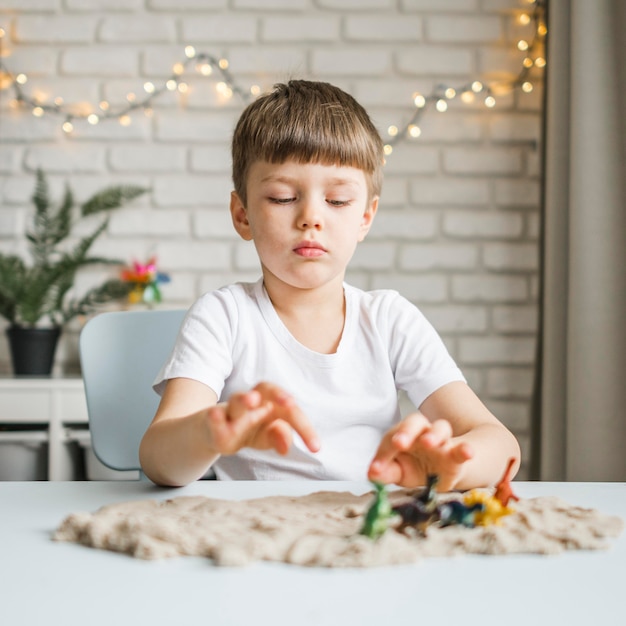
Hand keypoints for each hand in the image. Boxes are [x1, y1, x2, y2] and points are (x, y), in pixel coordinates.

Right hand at [205, 382, 319, 456]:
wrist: (211, 431)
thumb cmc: (246, 430)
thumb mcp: (265, 436)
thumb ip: (278, 438)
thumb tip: (285, 446)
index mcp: (270, 403)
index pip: (290, 409)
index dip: (305, 427)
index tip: (315, 447)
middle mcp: (252, 401)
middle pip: (267, 390)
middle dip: (279, 394)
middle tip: (289, 403)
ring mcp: (231, 409)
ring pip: (237, 399)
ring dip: (245, 399)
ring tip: (252, 400)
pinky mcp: (211, 421)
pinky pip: (213, 416)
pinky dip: (215, 417)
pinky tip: (216, 416)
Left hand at [367, 412, 473, 490]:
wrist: (443, 472)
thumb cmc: (415, 467)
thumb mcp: (397, 471)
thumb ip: (385, 472)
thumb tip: (371, 474)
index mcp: (404, 435)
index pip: (392, 437)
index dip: (383, 453)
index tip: (376, 469)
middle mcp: (422, 433)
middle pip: (415, 422)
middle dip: (406, 431)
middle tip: (398, 443)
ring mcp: (441, 442)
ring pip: (440, 428)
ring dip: (434, 434)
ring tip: (428, 443)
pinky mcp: (456, 456)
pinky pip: (461, 449)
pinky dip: (465, 449)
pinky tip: (467, 452)